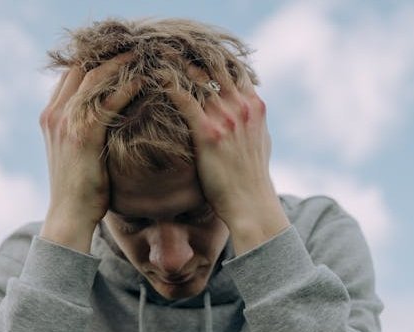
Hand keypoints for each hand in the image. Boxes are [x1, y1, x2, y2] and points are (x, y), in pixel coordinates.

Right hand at [39, 54, 139, 252]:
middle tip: (135, 47)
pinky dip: (127, 86)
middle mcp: (55, 114)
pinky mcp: (83, 134)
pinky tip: (144, 79)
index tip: (119, 53)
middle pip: (80, 68)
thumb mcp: (76, 153)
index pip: (71, 75)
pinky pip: (108, 100)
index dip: (93, 60)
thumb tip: (106, 117)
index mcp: (51, 116)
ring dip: (120, 63)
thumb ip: (84, 130)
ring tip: (143, 54)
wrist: (69, 216)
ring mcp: (66, 122)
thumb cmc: (80, 189)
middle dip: (108, 54)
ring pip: (94, 77)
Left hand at [166, 66, 289, 253]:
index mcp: (254, 105)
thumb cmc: (252, 177)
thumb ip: (253, 120)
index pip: (233, 67)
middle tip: (167, 45)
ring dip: (174, 62)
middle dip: (190, 53)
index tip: (191, 50)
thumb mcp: (262, 141)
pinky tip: (151, 77)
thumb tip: (248, 108)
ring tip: (153, 55)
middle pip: (215, 64)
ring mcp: (226, 117)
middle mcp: (242, 105)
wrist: (250, 204)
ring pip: (196, 75)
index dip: (212, 56)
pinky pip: (182, 97)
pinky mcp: (208, 131)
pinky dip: (166, 83)